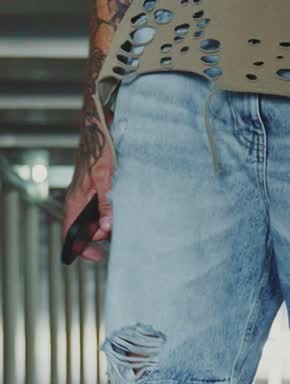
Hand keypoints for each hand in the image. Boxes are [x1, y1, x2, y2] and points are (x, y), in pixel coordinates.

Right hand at [63, 121, 115, 263]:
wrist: (101, 127)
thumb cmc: (99, 148)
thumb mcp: (105, 178)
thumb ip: (105, 204)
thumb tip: (106, 228)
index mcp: (76, 201)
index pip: (70, 234)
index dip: (81, 249)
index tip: (97, 256)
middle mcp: (81, 200)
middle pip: (90, 230)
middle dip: (105, 234)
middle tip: (121, 226)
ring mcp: (90, 196)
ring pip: (100, 220)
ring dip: (113, 221)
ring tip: (126, 213)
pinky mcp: (99, 190)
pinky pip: (106, 208)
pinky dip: (116, 211)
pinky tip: (127, 205)